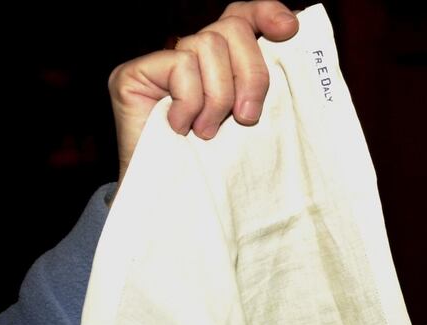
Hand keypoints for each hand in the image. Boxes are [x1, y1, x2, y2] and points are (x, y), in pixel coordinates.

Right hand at [108, 1, 298, 189]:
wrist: (176, 204)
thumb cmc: (220, 166)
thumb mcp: (255, 123)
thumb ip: (266, 87)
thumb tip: (293, 45)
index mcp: (223, 62)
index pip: (244, 16)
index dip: (266, 14)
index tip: (289, 30)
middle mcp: (191, 54)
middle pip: (232, 28)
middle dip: (251, 73)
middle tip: (248, 116)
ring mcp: (161, 62)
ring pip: (207, 45)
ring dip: (218, 96)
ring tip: (209, 132)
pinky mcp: (134, 73)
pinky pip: (181, 66)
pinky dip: (190, 101)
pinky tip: (181, 128)